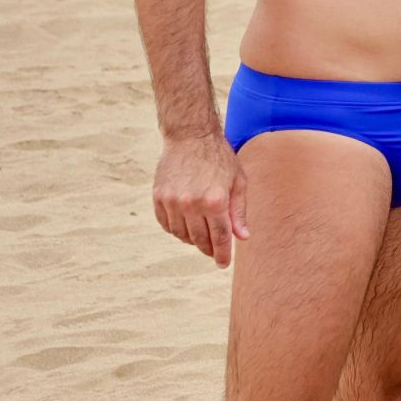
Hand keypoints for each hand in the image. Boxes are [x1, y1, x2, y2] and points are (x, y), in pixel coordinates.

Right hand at [152, 133, 248, 267]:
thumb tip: (242, 237)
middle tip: (214, 252)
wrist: (190, 136)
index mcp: (216, 201)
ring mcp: (172, 201)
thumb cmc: (220, 158)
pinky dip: (176, 230)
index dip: (222, 253)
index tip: (223, 264)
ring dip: (192, 240)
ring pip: (181, 234)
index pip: (220, 237)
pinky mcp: (158, 197)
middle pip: (200, 239)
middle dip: (208, 249)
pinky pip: (166, 224)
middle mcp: (192, 204)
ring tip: (201, 237)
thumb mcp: (238, 182)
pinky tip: (185, 227)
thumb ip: (239, 212)